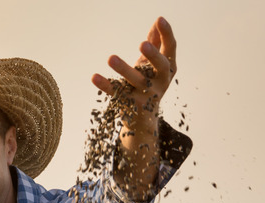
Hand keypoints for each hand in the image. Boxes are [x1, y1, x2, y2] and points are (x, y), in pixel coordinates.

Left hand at [91, 17, 177, 200]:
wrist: (143, 120)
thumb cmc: (147, 85)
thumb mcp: (152, 66)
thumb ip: (155, 45)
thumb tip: (156, 24)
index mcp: (168, 69)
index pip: (170, 50)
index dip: (166, 34)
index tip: (159, 19)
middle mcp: (160, 82)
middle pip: (160, 67)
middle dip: (152, 55)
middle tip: (141, 43)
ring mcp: (146, 95)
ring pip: (135, 81)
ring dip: (123, 69)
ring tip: (110, 57)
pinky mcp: (129, 105)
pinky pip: (116, 93)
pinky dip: (105, 85)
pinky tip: (94, 76)